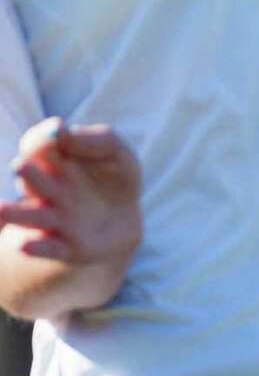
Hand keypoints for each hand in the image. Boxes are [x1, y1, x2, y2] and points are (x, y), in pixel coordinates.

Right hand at [0, 120, 142, 280]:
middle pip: (31, 180)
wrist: (126, 218)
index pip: (37, 147)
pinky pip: (50, 248)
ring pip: (30, 216)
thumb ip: (90, 139)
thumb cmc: (114, 176)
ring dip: (15, 213)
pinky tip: (25, 246)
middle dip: (28, 174)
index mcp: (53, 162)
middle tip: (21, 167)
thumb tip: (58, 128)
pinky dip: (38, 247)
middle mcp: (47, 190)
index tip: (57, 132)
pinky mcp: (68, 247)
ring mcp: (55, 219)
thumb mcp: (113, 152)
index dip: (42, 140)